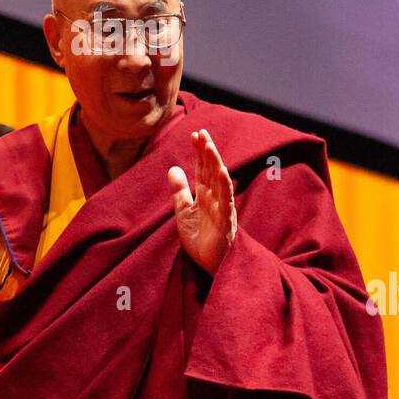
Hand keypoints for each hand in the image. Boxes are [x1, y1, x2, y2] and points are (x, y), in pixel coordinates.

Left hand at [167, 129, 236, 274]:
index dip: (199, 152)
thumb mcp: (184, 213)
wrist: (211, 265)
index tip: (195, 134)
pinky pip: (226, 201)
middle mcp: (215, 198)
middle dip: (207, 151)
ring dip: (215, 163)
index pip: (202, 169)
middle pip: (211, 170)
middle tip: (202, 132)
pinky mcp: (225, 221)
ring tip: (209, 146)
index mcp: (205, 196)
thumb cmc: (201, 239)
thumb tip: (172, 168)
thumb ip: (179, 191)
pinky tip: (222, 172)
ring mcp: (222, 208)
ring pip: (220, 181)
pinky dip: (224, 186)